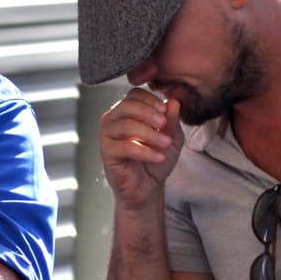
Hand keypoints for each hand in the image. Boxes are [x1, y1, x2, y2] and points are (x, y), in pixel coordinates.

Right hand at [99, 86, 182, 209]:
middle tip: (164, 124)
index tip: (165, 111)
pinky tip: (159, 157)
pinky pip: (125, 147)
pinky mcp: (106, 152)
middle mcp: (114, 118)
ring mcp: (107, 134)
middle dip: (148, 113)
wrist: (149, 185)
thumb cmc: (157, 158)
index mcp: (128, 110)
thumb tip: (174, 101)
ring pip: (126, 125)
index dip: (150, 100)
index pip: (135, 94)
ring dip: (149, 133)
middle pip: (127, 105)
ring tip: (166, 143)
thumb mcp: (171, 138)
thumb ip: (172, 121)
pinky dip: (145, 151)